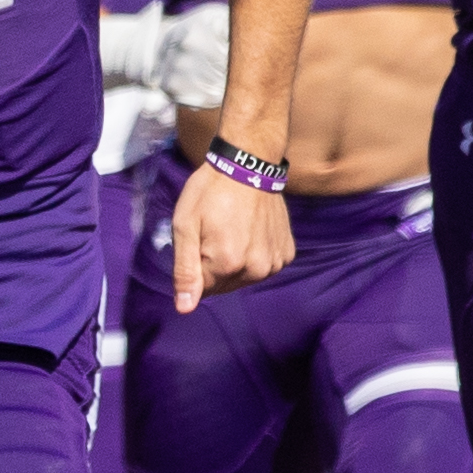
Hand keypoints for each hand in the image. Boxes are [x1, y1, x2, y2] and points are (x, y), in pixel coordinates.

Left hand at [164, 158, 292, 312]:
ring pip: (245, 278)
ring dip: (236, 262)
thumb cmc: (210, 191)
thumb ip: (185, 270)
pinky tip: (252, 232)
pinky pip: (264, 267)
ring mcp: (275, 263)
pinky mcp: (287, 254)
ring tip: (234, 230)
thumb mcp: (185, 225)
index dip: (196, 263)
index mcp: (228, 264)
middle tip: (215, 232)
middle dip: (215, 265)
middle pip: (225, 285)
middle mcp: (256, 270)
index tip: (200, 237)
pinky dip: (256, 255)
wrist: (249, 164)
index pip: (203, 288)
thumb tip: (185, 308)